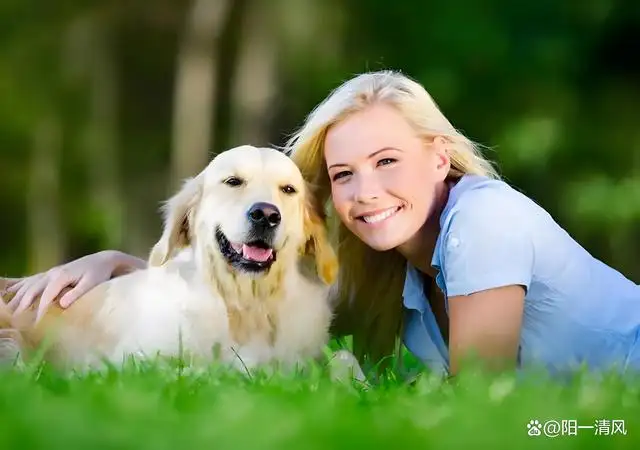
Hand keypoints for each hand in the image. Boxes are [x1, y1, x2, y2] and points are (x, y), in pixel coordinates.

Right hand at [3, 251, 136, 322]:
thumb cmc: (99, 273)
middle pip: (32, 290)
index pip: (46, 296)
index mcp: (61, 276)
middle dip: (22, 306)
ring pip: (28, 285)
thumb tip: (62, 304)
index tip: (36, 325)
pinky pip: (30, 280)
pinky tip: (8, 292)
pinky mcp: (50, 273)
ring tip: (10, 312)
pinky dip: (18, 287)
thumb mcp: (92, 283)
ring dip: (17, 298)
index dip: (40, 311)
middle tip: (15, 322)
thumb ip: (78, 292)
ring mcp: (49, 272)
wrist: (102, 260)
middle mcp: (52, 273)